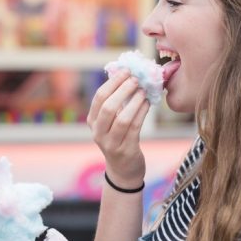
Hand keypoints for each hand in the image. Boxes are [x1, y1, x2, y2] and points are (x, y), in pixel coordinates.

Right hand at [87, 70, 148, 185]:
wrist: (123, 170)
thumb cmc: (119, 139)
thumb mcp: (111, 122)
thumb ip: (115, 103)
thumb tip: (128, 76)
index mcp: (92, 121)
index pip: (99, 97)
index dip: (113, 82)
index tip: (126, 70)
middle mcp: (98, 132)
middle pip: (108, 106)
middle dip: (123, 90)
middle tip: (136, 79)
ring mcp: (111, 143)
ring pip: (122, 118)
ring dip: (134, 101)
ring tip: (144, 90)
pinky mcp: (125, 150)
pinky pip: (135, 127)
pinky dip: (142, 112)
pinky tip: (148, 104)